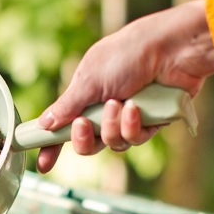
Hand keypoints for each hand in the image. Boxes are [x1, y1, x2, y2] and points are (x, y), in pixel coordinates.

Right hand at [36, 0, 213, 173]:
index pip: (65, 124)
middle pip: (88, 143)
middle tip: (82, 125)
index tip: (42, 165)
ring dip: (112, 127)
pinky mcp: (153, 122)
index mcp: (87, 93)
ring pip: (113, 143)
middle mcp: (106, 106)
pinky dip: (134, 126)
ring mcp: (130, 116)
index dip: (53, 145)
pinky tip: (137, 109)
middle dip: (83, 139)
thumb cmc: (127, 55)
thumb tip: (44, 124)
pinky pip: (136, 139)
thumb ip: (66, 106)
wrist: (171, 49)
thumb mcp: (89, 80)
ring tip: (120, 105)